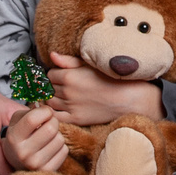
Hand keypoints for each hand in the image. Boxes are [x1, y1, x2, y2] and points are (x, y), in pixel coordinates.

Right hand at [2, 105, 68, 172]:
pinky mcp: (48, 171)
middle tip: (48, 124)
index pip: (33, 119)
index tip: (45, 112)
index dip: (44, 111)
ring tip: (47, 138)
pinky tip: (50, 148)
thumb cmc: (20, 136)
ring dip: (57, 135)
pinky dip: (60, 147)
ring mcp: (36, 164)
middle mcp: (23, 153)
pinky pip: (65, 151)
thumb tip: (47, 109)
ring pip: (60, 139)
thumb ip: (30, 112)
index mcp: (14, 138)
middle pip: (50, 128)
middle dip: (53, 122)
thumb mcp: (17, 121)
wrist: (16, 162)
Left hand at [47, 52, 163, 126]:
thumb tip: (51, 55)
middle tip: (61, 86)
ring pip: (50, 102)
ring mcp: (71, 106)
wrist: (127, 99)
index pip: (50, 74)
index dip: (54, 74)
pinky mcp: (76, 119)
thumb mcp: (90, 65)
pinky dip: (52, 114)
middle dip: (52, 86)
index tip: (61, 76)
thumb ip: (68, 60)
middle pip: (48, 88)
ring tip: (60, 97)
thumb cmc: (111, 78)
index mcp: (70, 75)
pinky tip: (57, 110)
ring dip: (52, 99)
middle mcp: (67, 91)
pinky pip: (56, 117)